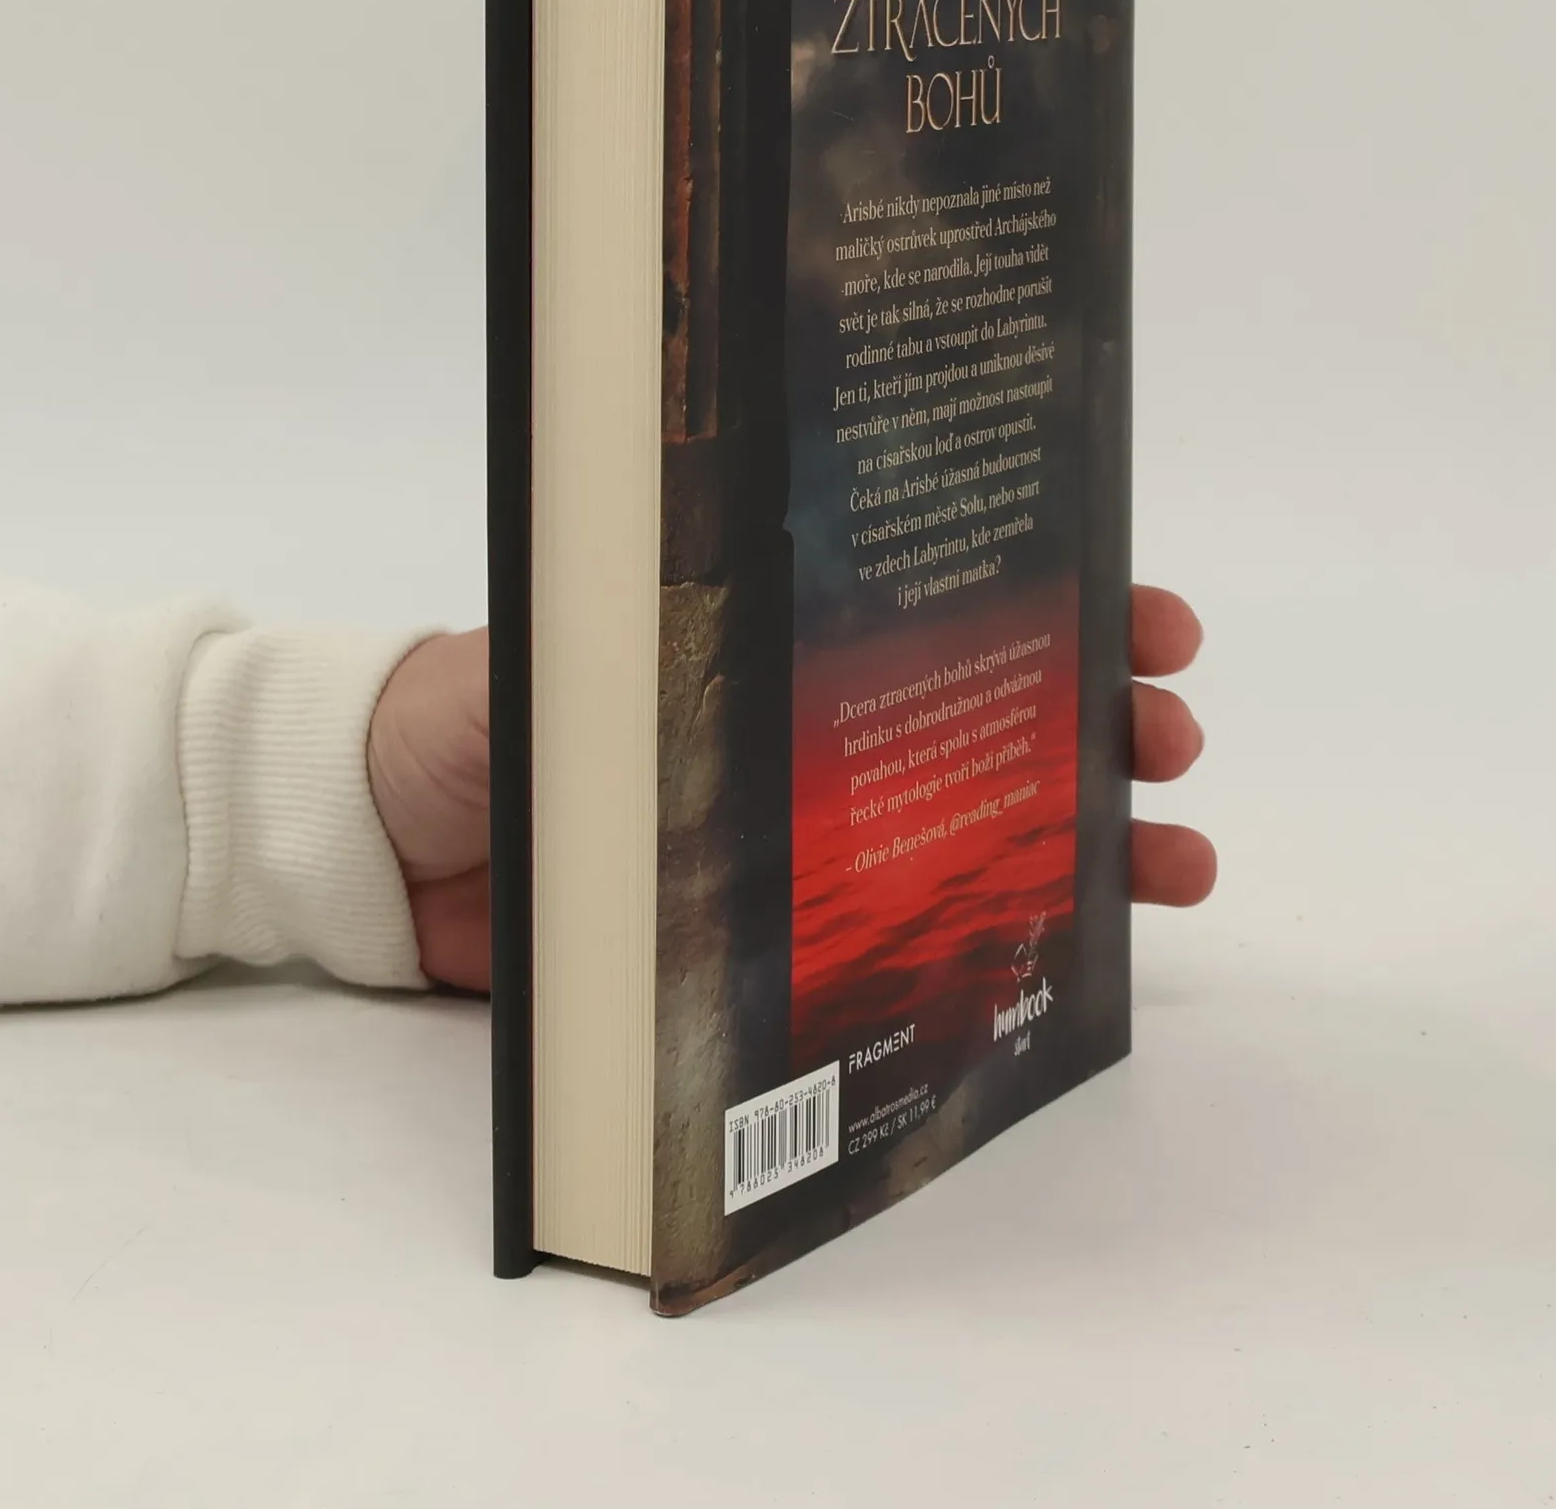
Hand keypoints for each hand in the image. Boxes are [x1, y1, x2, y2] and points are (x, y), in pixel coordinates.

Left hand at [368, 585, 1213, 991]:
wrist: (377, 835)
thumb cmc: (464, 715)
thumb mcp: (563, 653)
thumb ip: (646, 648)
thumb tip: (762, 653)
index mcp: (774, 634)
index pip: (940, 607)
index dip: (1057, 604)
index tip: (1147, 620)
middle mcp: (808, 725)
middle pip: (989, 711)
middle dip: (1101, 717)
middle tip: (1167, 735)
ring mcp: (802, 830)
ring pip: (979, 821)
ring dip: (1091, 833)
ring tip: (1178, 859)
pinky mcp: (775, 929)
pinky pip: (909, 931)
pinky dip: (1000, 932)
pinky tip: (1081, 950)